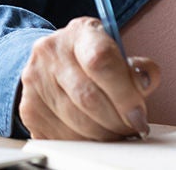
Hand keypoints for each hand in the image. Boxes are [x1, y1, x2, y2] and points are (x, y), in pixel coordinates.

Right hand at [18, 16, 159, 139]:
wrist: (52, 62)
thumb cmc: (91, 57)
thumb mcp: (117, 51)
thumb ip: (137, 67)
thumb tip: (146, 81)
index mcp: (80, 33)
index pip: (102, 60)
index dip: (124, 93)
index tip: (139, 113)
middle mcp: (52, 52)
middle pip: (89, 96)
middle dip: (117, 120)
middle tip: (132, 127)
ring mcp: (36, 80)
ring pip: (76, 121)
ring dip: (104, 135)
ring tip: (117, 131)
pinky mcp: (29, 109)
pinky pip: (62, 136)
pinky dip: (85, 141)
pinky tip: (95, 135)